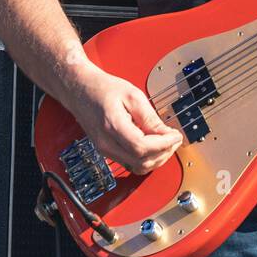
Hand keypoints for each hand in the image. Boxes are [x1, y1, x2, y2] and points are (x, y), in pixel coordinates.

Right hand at [61, 61, 183, 174]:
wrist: (81, 90)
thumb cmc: (103, 89)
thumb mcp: (132, 95)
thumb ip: (150, 117)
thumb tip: (166, 134)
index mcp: (112, 126)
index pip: (142, 147)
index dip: (163, 144)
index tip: (176, 135)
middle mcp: (106, 144)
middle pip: (141, 162)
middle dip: (164, 153)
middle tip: (175, 138)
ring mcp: (105, 150)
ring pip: (138, 167)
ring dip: (157, 159)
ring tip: (168, 142)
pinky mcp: (107, 152)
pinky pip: (131, 164)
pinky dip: (147, 159)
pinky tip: (155, 146)